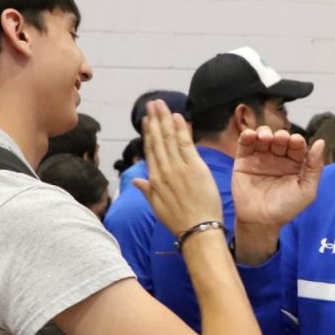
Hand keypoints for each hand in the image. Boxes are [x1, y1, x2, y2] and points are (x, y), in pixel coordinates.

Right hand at [132, 101, 223, 237]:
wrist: (198, 230)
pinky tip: (177, 116)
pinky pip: (185, 143)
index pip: (150, 150)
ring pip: (169, 138)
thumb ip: (146, 190)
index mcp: (155, 180)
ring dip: (165, 119)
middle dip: (155, 120)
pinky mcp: (194, 167)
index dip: (149, 133)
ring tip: (161, 104)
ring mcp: (179, 168)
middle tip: (153, 103)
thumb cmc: (179, 221)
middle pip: (158, 140)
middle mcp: (164, 171)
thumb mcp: (157, 207)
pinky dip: (181, 129)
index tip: (147, 119)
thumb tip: (136, 181)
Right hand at [232, 126, 323, 230]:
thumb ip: (314, 167)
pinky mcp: (244, 160)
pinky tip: (251, 135)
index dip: (297, 141)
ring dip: (264, 132)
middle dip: (281, 135)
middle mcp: (278, 158)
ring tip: (265, 138)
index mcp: (295, 163)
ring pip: (263, 136)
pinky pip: (245, 143)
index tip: (296, 141)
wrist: (261, 221)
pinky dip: (247, 135)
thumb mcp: (306, 190)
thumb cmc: (286, 208)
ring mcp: (260, 157)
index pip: (297, 145)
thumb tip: (321, 142)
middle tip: (280, 139)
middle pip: (280, 138)